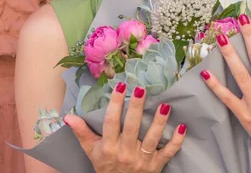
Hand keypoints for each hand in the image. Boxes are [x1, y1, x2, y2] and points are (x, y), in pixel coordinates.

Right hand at [63, 82, 186, 172]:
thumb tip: (68, 117)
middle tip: (141, 89)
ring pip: (152, 139)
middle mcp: (125, 153)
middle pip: (131, 127)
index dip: (115, 104)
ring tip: (165, 104)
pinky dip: (176, 142)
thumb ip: (82, 133)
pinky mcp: (156, 166)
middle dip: (136, 108)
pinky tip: (182, 127)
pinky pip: (168, 153)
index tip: (120, 86)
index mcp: (109, 148)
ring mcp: (142, 160)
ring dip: (159, 122)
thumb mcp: (91, 151)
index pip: (111, 122)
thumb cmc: (106, 167)